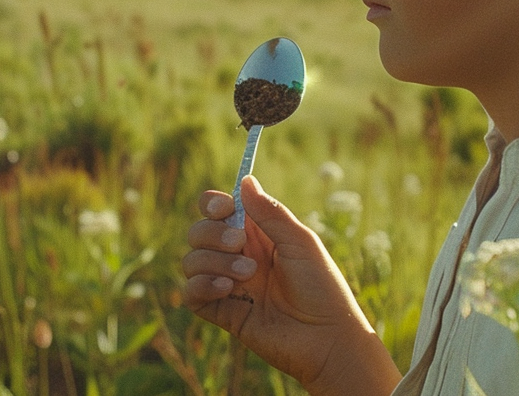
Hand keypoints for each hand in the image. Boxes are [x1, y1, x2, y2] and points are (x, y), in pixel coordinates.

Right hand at [182, 176, 400, 394]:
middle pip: (199, 232)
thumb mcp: (300, 242)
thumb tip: (245, 180)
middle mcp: (239, 257)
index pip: (219, 211)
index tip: (224, 209)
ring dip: (214, 261)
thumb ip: (270, 213)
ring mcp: (229, 285)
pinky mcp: (223, 313)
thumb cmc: (322, 288)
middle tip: (240, 245)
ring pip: (192, 260)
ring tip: (247, 275)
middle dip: (212, 234)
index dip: (213, 205)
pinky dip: (202, 285)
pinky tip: (228, 289)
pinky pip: (191, 293)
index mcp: (258, 235)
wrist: (327, 339)